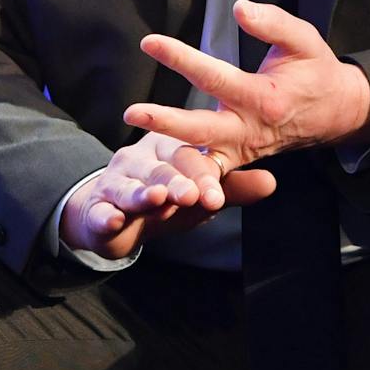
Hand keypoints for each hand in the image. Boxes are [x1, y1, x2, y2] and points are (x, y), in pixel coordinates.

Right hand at [59, 130, 275, 259]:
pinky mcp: (97, 207)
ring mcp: (117, 181)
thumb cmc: (166, 200)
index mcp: (169, 149)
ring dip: (142, 195)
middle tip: (191, 195)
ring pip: (130, 187)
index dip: (203, 175)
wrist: (113, 216)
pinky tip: (112, 220)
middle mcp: (142, 159)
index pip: (188, 157)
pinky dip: (106, 216)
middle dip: (176, 183)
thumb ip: (232, 189)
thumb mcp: (198, 195)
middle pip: (161, 170)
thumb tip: (272, 183)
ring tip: (156, 199)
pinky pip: (100, 211)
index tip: (216, 195)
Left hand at [122, 0, 369, 170]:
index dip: (180, 59)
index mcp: (264, 96)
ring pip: (202, 160)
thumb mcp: (303, 39)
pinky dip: (186, 178)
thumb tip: (239, 7)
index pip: (214, 77)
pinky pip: (210, 173)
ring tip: (135, 148)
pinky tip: (156, 176)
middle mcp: (251, 129)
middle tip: (130, 112)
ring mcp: (244, 150)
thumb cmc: (315, 70)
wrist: (336, 112)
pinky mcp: (239, 160)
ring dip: (170, 159)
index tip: (149, 42)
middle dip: (164, 121)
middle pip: (201, 130)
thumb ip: (272, 23)